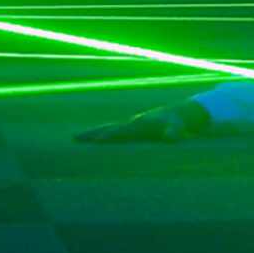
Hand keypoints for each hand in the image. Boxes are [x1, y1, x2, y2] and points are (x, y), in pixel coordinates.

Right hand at [74, 100, 211, 143]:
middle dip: (93, 133)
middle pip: (108, 128)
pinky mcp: (128, 128)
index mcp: (140, 123)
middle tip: (76, 137)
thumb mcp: (178, 127)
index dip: (111, 135)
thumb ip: (174, 132)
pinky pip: (110, 131)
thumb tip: (170, 138)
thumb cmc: (177, 122)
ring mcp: (128, 124)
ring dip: (91, 133)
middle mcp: (131, 122)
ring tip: (75, 137)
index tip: (98, 139)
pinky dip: (98, 134)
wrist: (177, 113)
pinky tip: (89, 139)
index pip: (122, 130)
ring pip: (106, 128)